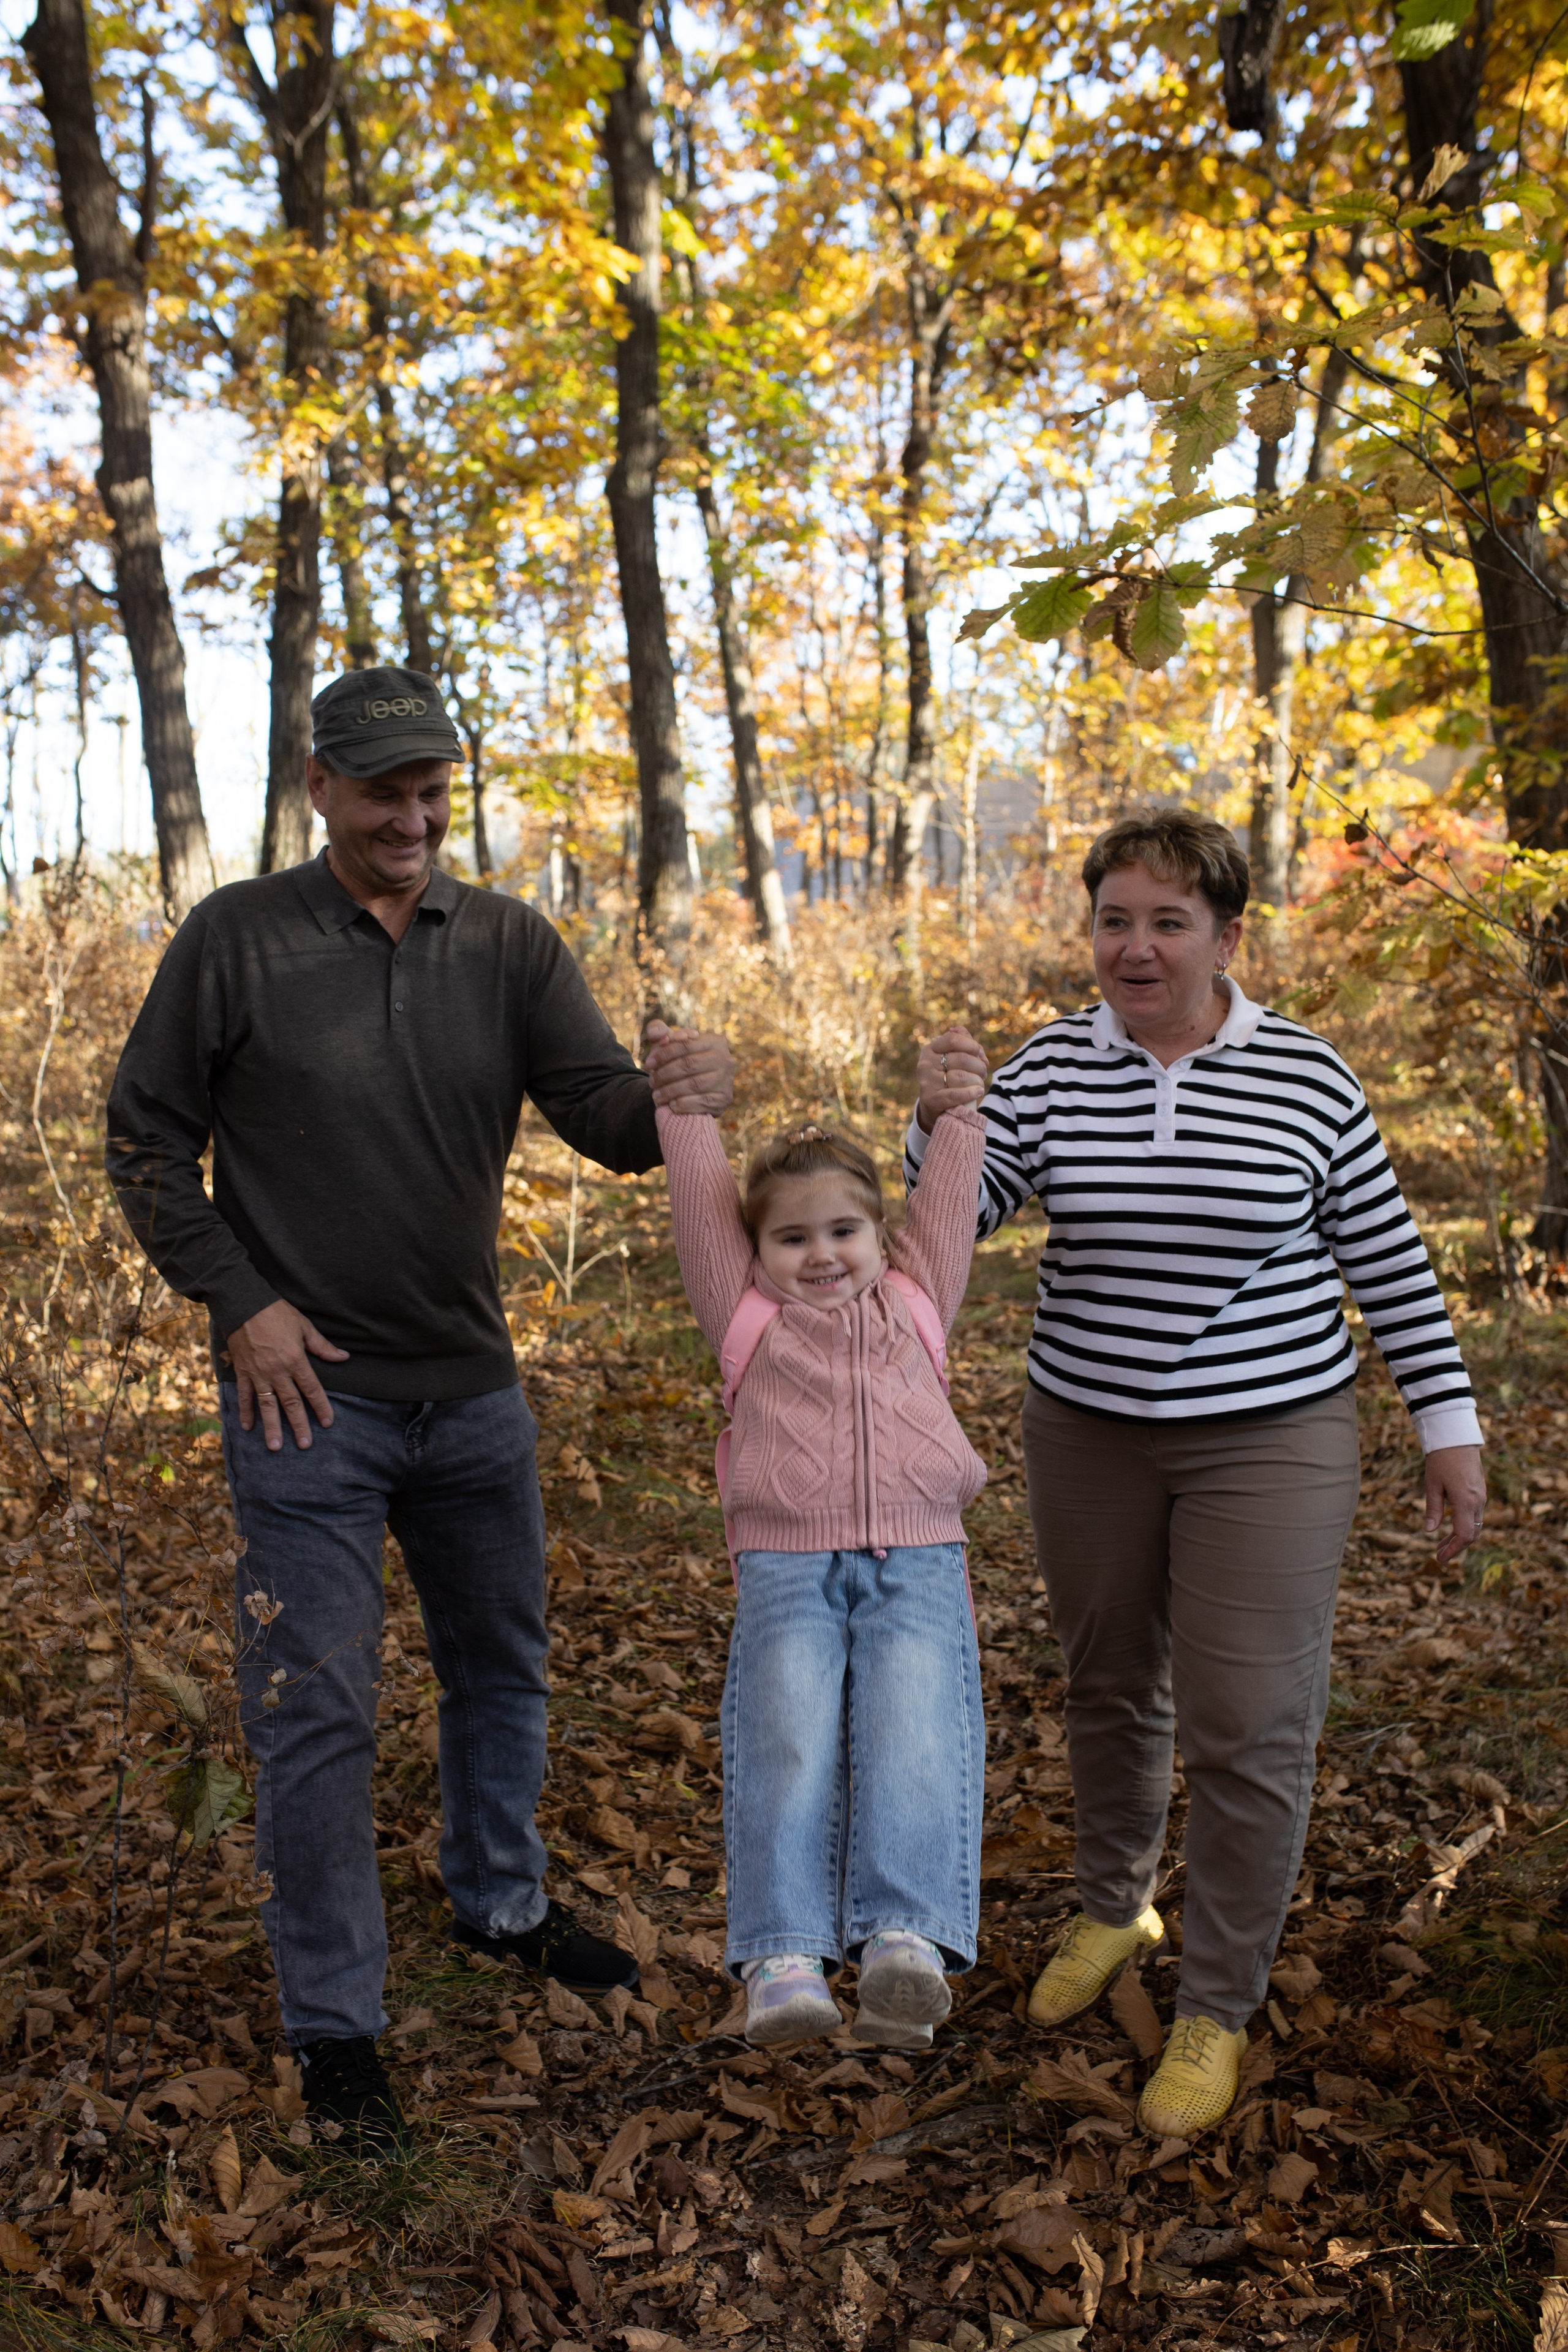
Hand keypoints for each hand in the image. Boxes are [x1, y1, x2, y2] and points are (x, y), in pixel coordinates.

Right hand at [228, 1299, 348, 1452]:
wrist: (244, 1304)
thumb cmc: (277, 1313)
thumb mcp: (304, 1326)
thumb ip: (322, 1346)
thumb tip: (344, 1357)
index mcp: (295, 1360)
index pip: (312, 1389)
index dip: (321, 1406)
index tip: (328, 1423)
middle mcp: (277, 1371)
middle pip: (291, 1403)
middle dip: (299, 1425)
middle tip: (304, 1444)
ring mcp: (258, 1373)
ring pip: (267, 1405)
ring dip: (271, 1427)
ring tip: (275, 1446)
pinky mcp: (242, 1371)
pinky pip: (244, 1395)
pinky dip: (245, 1411)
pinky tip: (248, 1427)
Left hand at [645, 1020, 734, 1114]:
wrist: (698, 1089)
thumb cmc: (680, 1061)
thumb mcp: (670, 1044)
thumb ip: (659, 1032)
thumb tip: (655, 1034)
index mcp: (715, 1041)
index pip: (686, 1044)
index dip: (664, 1053)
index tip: (648, 1063)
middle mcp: (725, 1059)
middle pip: (689, 1064)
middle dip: (665, 1074)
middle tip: (651, 1082)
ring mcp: (727, 1079)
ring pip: (694, 1084)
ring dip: (671, 1091)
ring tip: (656, 1095)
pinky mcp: (725, 1098)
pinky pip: (702, 1101)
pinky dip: (684, 1104)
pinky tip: (671, 1105)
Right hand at [915, 1026, 988, 1132]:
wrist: (937, 1107)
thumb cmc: (950, 1078)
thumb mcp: (954, 1058)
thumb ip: (962, 1042)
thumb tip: (959, 1029)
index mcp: (930, 1049)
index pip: (952, 1039)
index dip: (971, 1045)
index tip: (979, 1053)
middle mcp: (925, 1063)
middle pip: (961, 1059)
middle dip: (979, 1066)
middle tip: (983, 1072)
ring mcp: (926, 1081)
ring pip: (961, 1077)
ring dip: (977, 1081)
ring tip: (980, 1084)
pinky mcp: (930, 1099)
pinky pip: (955, 1094)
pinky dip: (971, 1092)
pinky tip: (979, 1091)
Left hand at [1424, 1443, 1486, 1565]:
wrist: (1457, 1438)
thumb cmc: (1441, 1460)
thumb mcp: (1432, 1485)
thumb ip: (1433, 1510)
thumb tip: (1430, 1531)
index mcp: (1466, 1502)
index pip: (1464, 1535)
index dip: (1453, 1550)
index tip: (1440, 1559)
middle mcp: (1478, 1502)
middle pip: (1472, 1534)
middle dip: (1456, 1547)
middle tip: (1438, 1554)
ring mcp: (1481, 1496)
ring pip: (1475, 1525)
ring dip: (1460, 1537)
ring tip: (1441, 1544)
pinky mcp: (1480, 1491)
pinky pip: (1476, 1515)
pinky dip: (1465, 1525)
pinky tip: (1451, 1527)